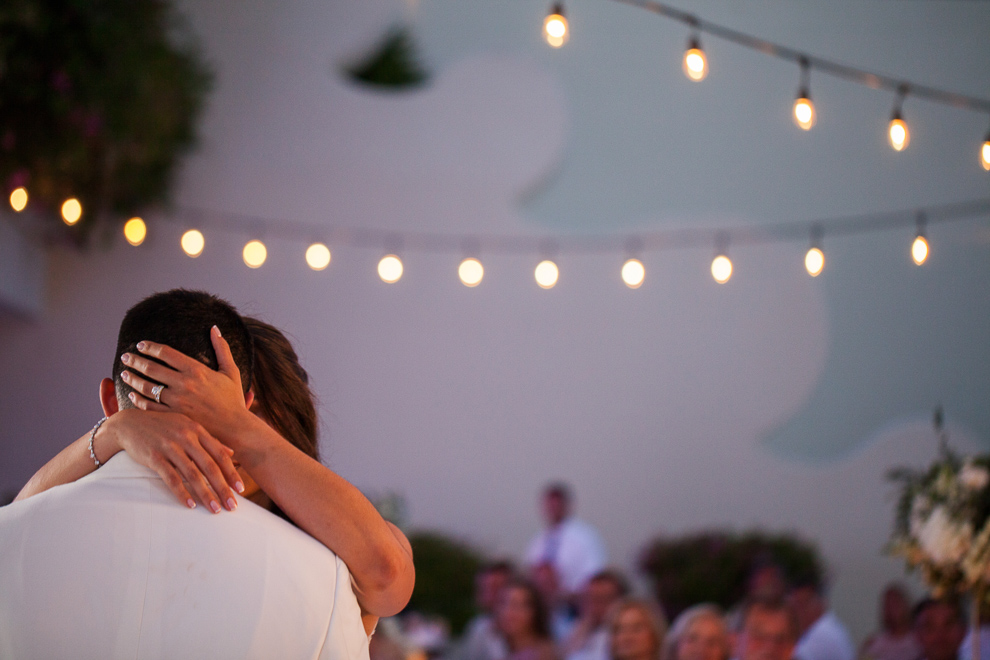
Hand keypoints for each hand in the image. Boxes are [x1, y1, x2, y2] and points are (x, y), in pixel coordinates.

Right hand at [102, 408, 243, 511]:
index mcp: (197, 430)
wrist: (129, 423)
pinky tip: (190, 505)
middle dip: (223, 488)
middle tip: (232, 505)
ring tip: (215, 509)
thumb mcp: (188, 426)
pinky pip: (171, 478)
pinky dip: (182, 492)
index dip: (231, 473)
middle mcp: (186, 437)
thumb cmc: (163, 426)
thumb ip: (209, 440)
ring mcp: (170, 446)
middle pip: (210, 466)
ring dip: (206, 494)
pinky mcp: (154, 456)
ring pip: (192, 474)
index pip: (220, 454)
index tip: (241, 489)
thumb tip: (231, 453)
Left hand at [119, 325, 253, 446]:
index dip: (150, 347)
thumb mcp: (231, 371)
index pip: (166, 353)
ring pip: (147, 387)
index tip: (140, 345)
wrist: (235, 428)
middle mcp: (184, 384)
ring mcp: (177, 401)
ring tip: (124, 373)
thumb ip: (222, 348)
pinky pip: (149, 407)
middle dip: (135, 360)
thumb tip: (214, 328)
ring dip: (132, 379)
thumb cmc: (233, 400)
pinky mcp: (173, 417)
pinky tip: (132, 395)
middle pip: (152, 368)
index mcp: (197, 370)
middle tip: (126, 357)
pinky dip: (138, 400)